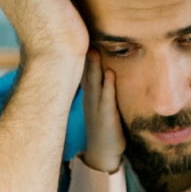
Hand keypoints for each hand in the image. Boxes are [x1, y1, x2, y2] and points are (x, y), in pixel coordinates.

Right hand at [81, 50, 125, 172]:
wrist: (102, 155)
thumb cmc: (105, 130)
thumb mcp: (100, 108)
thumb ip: (102, 91)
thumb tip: (106, 75)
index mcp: (89, 97)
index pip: (84, 73)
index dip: (83, 57)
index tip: (80, 40)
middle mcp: (90, 100)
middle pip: (86, 74)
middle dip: (85, 56)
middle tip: (81, 36)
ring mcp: (97, 108)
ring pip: (94, 83)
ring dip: (94, 67)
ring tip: (93, 49)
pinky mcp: (106, 116)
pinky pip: (107, 98)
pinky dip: (108, 85)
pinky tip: (110, 73)